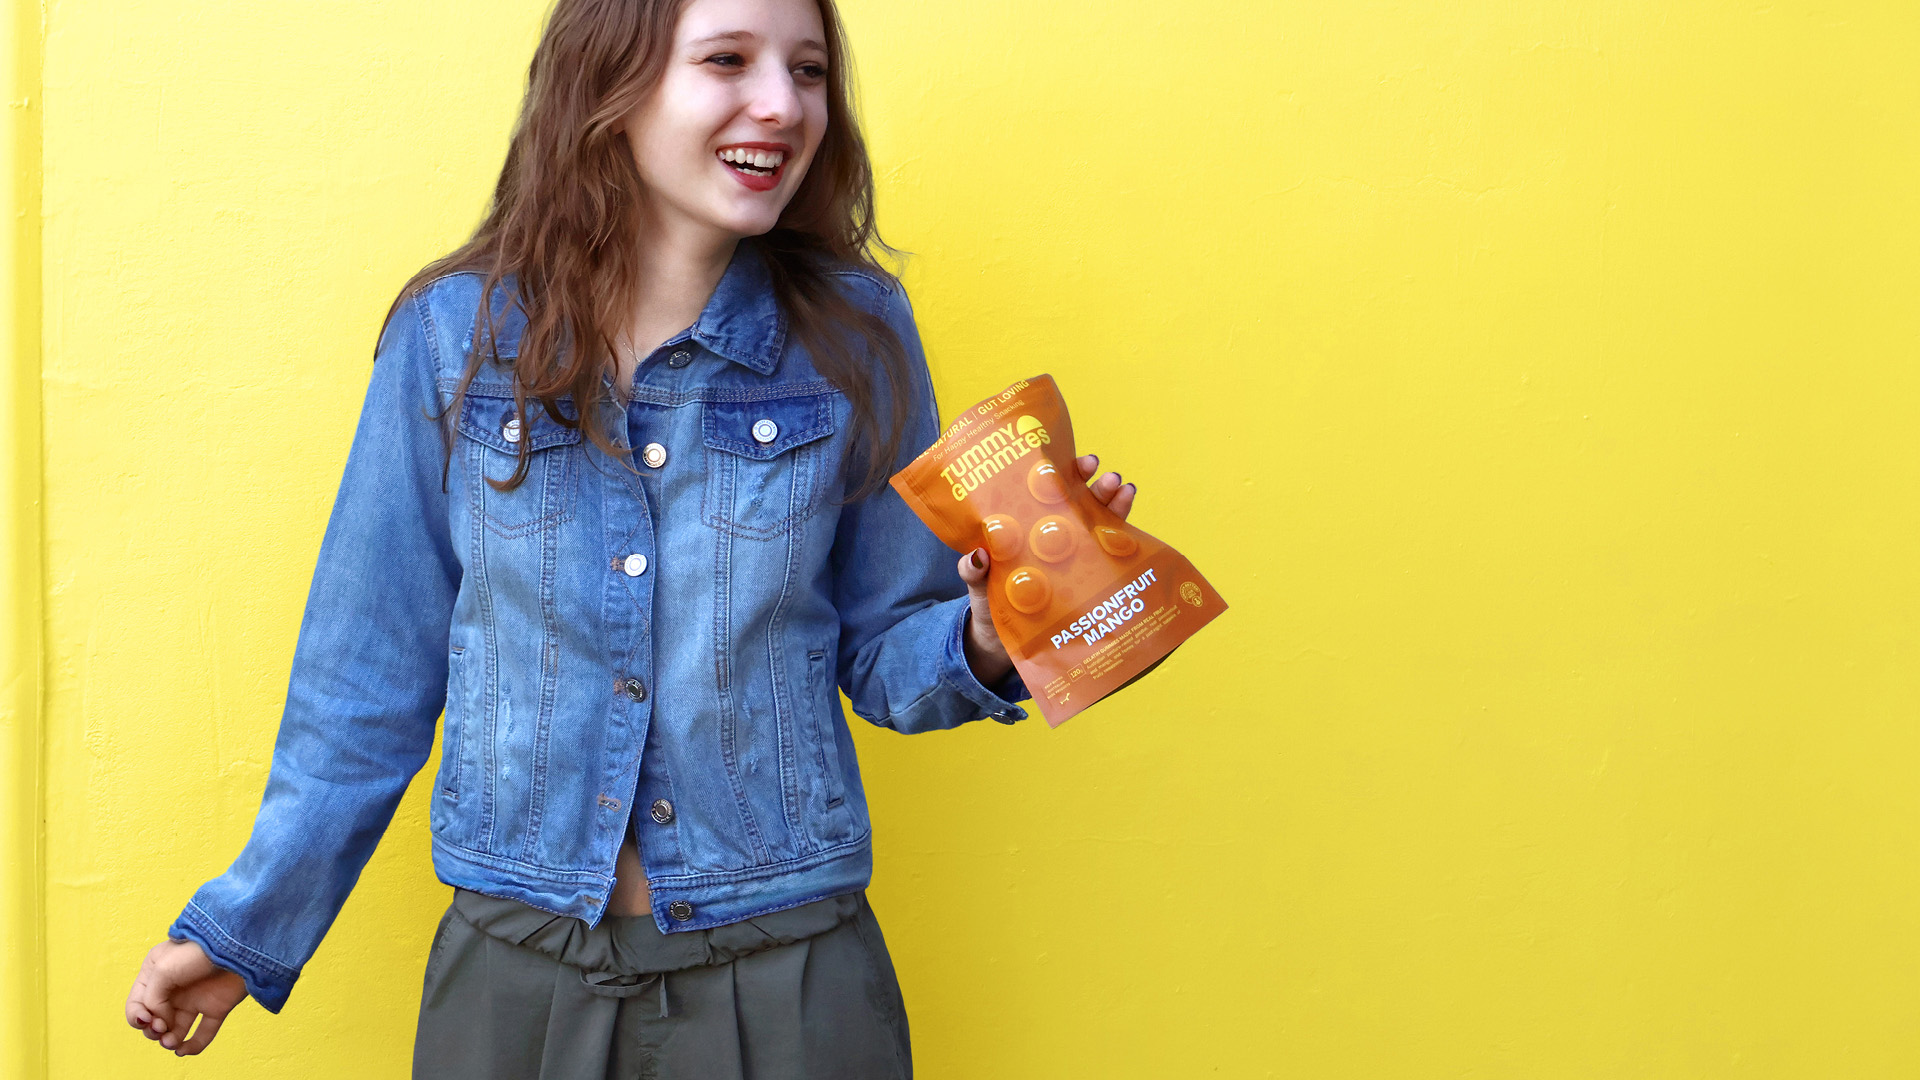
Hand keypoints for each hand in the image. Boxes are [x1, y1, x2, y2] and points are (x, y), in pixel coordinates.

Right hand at [126, 938, 247, 1056]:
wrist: (238, 942)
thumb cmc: (196, 950)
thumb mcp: (162, 970)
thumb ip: (152, 999)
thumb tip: (161, 1022)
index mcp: (155, 975)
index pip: (137, 1004)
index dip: (136, 1017)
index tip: (146, 1019)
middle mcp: (174, 988)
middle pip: (155, 1020)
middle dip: (153, 1030)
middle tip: (162, 1027)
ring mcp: (196, 998)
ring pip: (176, 1030)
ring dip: (169, 1041)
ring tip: (171, 1042)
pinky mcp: (217, 1006)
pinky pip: (203, 1033)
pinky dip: (193, 1046)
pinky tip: (184, 1051)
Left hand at [957, 453, 1137, 683]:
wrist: (1003, 640)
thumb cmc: (989, 600)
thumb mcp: (976, 582)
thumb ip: (972, 570)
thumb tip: (978, 556)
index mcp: (1026, 524)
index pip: (1046, 489)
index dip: (1059, 470)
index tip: (1070, 461)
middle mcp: (1054, 531)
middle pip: (1078, 498)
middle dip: (1093, 481)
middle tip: (1099, 471)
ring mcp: (1075, 551)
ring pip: (1099, 518)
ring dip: (1113, 499)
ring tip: (1120, 487)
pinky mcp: (1090, 574)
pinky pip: (1110, 549)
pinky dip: (1122, 530)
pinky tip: (1130, 517)